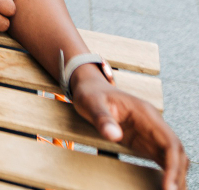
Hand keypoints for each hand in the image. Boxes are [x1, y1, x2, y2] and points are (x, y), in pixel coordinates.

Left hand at [72, 66, 188, 189]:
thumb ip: (102, 118)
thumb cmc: (90, 94)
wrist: (89, 87)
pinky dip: (167, 173)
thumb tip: (115, 136)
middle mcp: (153, 124)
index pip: (170, 142)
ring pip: (173, 157)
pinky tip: (166, 187)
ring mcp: (150, 133)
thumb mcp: (91, 103)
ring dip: (176, 176)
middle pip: (176, 152)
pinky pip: (162, 158)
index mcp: (145, 113)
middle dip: (178, 175)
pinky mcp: (144, 141)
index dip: (173, 165)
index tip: (169, 187)